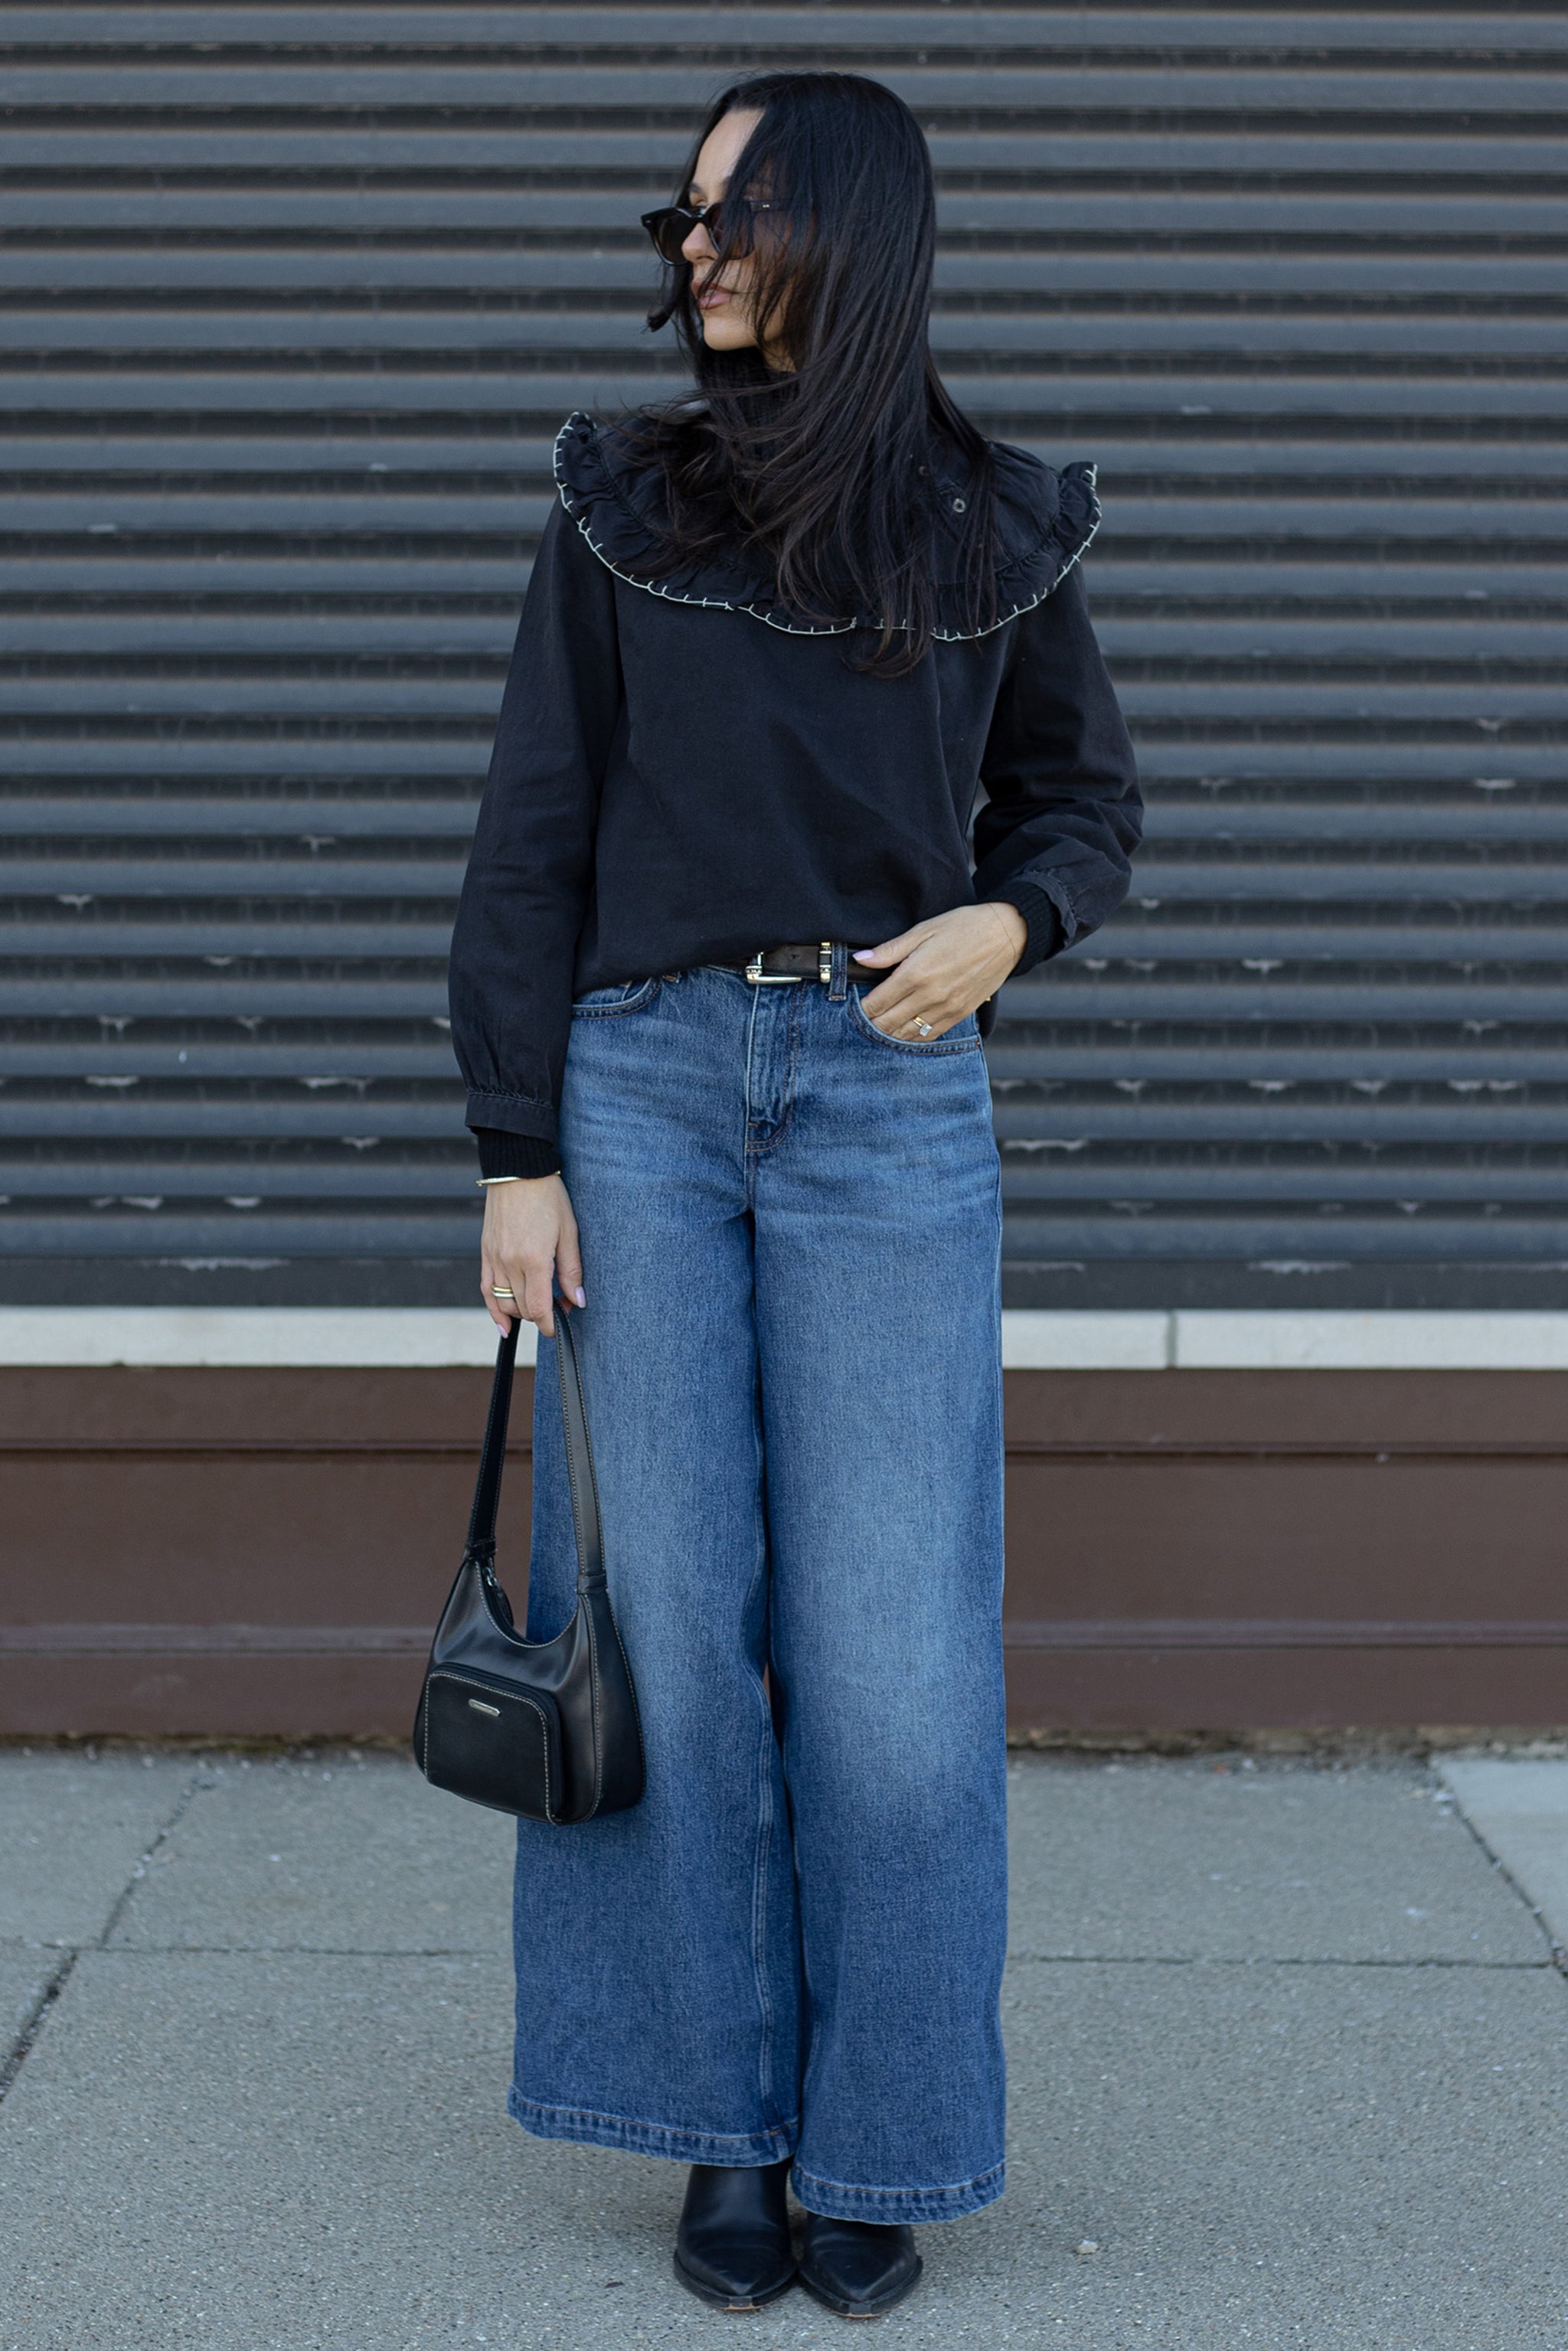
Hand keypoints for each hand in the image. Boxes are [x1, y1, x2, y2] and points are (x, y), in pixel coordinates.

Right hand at [480, 1174, 584, 1337]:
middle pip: (523, 1308)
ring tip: (539, 1308)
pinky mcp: (486, 1253)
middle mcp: (510, 1263)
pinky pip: (487, 1289)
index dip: (551, 1324)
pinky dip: (494, 1309)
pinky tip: (504, 1325)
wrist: (517, 1170)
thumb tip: (578, 1301)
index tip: (561, 1326)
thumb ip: (572, 1270)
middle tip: (561, 1305)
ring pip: (505, 1302)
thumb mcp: (569, 1231)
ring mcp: (494, 1259)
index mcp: (534, 1259)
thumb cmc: (548, 1197)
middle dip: (542, 1315)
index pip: (539, 1308)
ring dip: (522, 1312)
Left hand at [852, 902, 1027, 1038]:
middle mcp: (929, 996)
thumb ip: (890, 950)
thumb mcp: (923, 930)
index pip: (877, 1003)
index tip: (853, 1006)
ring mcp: (946, 1008)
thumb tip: (860, 959)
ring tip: (877, 1028)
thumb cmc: (963, 927)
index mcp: (916, 973)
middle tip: (860, 1020)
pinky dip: (912, 1038)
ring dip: (888, 1034)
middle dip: (870, 1024)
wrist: (1006, 935)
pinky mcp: (959, 1015)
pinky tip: (903, 1032)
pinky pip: (929, 1036)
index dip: (860, 1008)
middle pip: (887, 1023)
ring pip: (906, 1034)